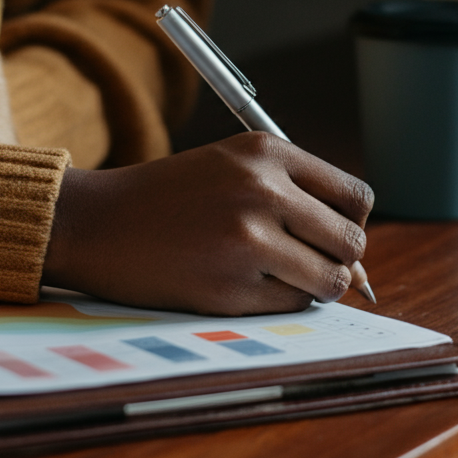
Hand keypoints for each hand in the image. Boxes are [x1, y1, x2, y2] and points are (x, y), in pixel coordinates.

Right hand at [43, 132, 373, 314]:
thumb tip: (360, 264)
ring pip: (329, 280)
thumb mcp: (233, 167)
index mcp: (266, 152)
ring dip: (314, 286)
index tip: (330, 233)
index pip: (357, 197)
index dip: (351, 222)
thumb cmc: (173, 198)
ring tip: (277, 274)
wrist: (97, 223)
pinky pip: (292, 305)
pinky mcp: (229, 288)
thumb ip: (297, 198)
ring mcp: (246, 241)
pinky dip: (280, 302)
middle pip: (351, 242)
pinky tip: (244, 283)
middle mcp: (261, 191)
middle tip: (306, 261)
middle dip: (339, 259)